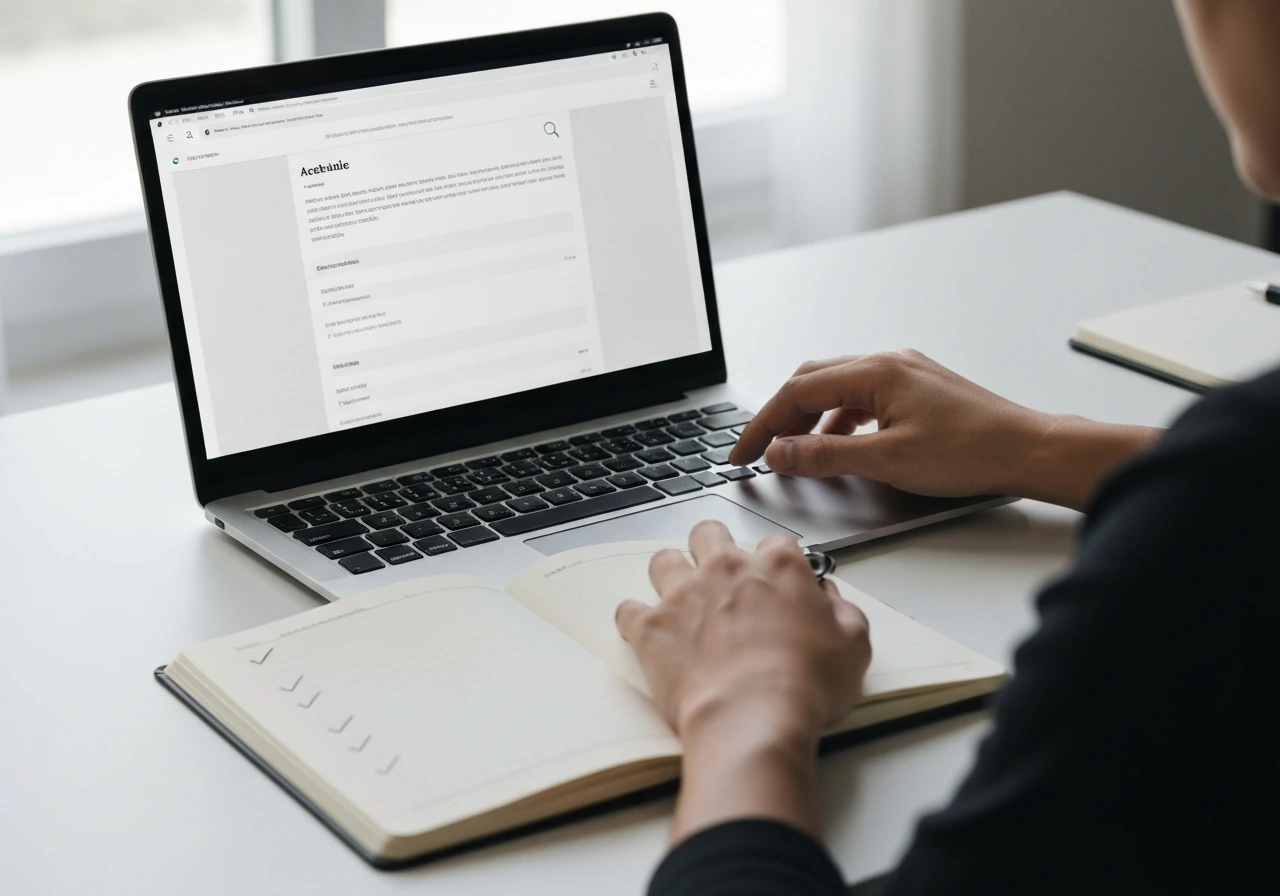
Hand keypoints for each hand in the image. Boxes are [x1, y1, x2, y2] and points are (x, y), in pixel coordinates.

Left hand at [616, 522, 870, 739]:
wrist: (752, 718)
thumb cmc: (804, 686)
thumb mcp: (854, 646)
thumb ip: (844, 611)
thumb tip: (831, 599)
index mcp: (777, 567)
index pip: (776, 544)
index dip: (779, 564)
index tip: (780, 583)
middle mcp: (726, 570)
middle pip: (709, 534)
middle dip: (713, 547)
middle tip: (721, 575)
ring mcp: (684, 595)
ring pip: (664, 561)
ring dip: (671, 574)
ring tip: (681, 598)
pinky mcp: (652, 627)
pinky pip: (628, 610)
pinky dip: (635, 620)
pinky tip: (647, 633)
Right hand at [730, 349, 1161, 510]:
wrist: (1029, 450)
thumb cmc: (972, 451)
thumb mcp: (887, 460)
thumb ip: (824, 456)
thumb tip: (779, 453)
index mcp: (875, 372)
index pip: (797, 392)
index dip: (762, 425)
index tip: (743, 453)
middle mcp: (887, 363)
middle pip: (811, 381)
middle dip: (779, 416)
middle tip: (760, 450)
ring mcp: (905, 374)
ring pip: (836, 389)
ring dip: (808, 419)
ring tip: (795, 453)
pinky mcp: (918, 389)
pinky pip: (862, 398)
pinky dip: (838, 421)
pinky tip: (840, 446)